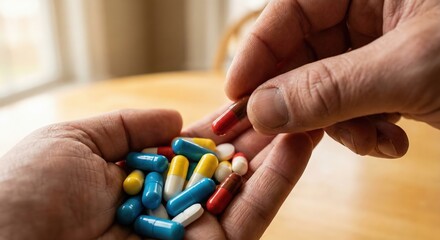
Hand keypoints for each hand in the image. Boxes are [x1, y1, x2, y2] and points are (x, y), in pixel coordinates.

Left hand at [0, 107, 321, 239]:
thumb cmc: (28, 193)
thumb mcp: (75, 141)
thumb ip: (129, 126)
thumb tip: (178, 118)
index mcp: (138, 181)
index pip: (192, 150)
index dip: (223, 125)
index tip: (253, 99)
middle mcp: (168, 207)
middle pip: (227, 170)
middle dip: (261, 137)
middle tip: (294, 104)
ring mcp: (191, 234)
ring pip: (247, 191)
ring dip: (279, 155)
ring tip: (308, 117)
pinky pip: (250, 217)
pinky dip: (275, 183)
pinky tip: (296, 146)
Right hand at [226, 0, 439, 157]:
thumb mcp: (407, 69)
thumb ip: (329, 89)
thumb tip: (259, 109)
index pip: (292, 10)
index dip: (258, 51)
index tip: (236, 92)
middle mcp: (369, 12)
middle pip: (305, 56)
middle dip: (306, 103)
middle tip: (293, 134)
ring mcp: (379, 47)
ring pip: (327, 89)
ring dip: (343, 125)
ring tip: (372, 140)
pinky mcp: (391, 79)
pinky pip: (355, 105)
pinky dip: (366, 130)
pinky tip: (391, 142)